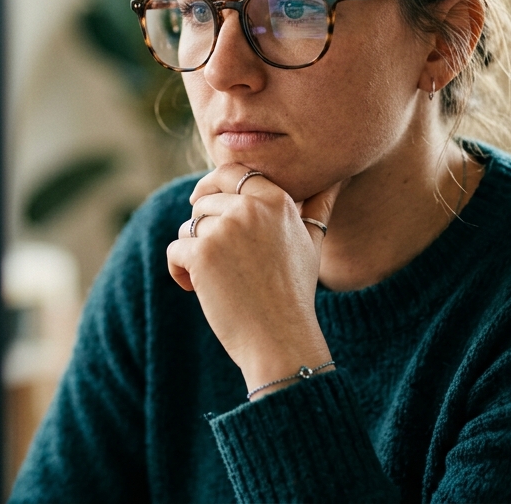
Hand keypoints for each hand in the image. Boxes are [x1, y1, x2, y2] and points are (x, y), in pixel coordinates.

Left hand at [167, 163, 344, 398]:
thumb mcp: (312, 243)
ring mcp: (225, 229)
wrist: (280, 338)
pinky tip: (195, 289)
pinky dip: (178, 271)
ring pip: (188, 227)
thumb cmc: (294, 293)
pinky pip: (175, 250)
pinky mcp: (202, 253)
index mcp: (277, 200)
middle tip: (219, 263)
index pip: (232, 172)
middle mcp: (251, 207)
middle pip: (204, 202)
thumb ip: (318, 206)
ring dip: (192, 252)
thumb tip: (335, 179)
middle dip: (202, 229)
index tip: (200, 201)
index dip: (211, 184)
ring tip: (214, 280)